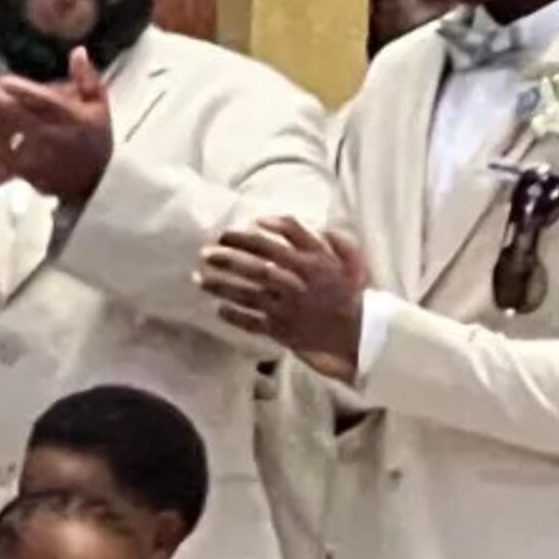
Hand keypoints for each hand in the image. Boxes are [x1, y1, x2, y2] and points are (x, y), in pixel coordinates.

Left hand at [0, 47, 114, 202]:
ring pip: (7, 134)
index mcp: (72, 117)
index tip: (1, 79)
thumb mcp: (98, 105)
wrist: (93, 181)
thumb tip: (77, 50)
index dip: (20, 89)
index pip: (43, 100)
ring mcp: (39, 156)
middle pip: (19, 116)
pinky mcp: (27, 171)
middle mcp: (54, 136)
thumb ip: (87, 78)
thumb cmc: (96, 137)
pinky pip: (3, 153)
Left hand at [200, 217, 370, 378]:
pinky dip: (233, 316)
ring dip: (221, 286)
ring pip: (248, 294)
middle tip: (205, 253)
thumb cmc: (352, 294)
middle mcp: (297, 283)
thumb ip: (336, 240)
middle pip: (257, 267)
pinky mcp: (281, 329)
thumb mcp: (352, 261)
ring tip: (199, 279)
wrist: (359, 332)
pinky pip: (252, 322)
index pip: (278, 242)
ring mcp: (286, 308)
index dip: (252, 235)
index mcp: (313, 263)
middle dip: (228, 258)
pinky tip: (217, 309)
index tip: (232, 231)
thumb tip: (314, 226)